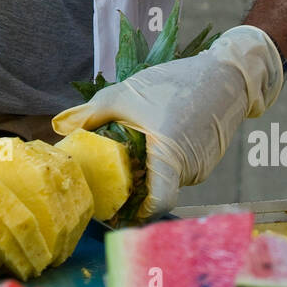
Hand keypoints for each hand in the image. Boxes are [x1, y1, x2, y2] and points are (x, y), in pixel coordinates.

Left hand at [51, 25, 284, 217]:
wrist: (227, 73)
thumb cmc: (176, 82)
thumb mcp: (127, 93)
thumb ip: (92, 113)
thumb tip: (59, 126)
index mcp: (170, 157)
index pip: (157, 203)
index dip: (136, 213)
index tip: (114, 212)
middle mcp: (190, 169)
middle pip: (156, 190)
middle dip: (132, 186)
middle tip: (106, 175)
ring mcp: (202, 166)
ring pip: (165, 177)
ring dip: (146, 169)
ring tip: (127, 149)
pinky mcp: (208, 157)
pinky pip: (178, 166)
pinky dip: (161, 159)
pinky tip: (151, 137)